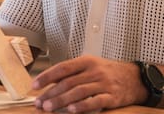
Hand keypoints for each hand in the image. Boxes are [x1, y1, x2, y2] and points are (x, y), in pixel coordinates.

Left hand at [32, 55, 147, 112]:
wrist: (134, 77)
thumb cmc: (107, 71)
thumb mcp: (90, 65)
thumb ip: (73, 72)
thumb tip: (51, 81)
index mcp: (85, 61)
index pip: (62, 68)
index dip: (47, 76)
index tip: (35, 85)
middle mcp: (93, 71)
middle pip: (68, 82)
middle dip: (51, 93)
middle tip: (39, 102)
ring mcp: (102, 83)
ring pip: (78, 91)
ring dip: (61, 100)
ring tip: (48, 108)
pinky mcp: (111, 97)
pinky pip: (94, 102)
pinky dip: (82, 106)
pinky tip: (71, 111)